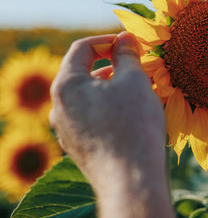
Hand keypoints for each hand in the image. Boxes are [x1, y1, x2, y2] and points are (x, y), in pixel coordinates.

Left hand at [50, 32, 165, 179]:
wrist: (131, 179)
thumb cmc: (133, 124)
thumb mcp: (134, 80)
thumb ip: (127, 54)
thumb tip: (125, 38)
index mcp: (66, 85)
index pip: (81, 49)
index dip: (107, 40)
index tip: (129, 43)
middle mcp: (59, 108)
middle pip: (84, 74)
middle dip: (112, 67)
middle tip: (138, 68)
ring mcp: (67, 131)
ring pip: (89, 98)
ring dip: (112, 90)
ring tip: (138, 92)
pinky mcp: (78, 148)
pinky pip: (92, 119)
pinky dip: (109, 110)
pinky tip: (131, 116)